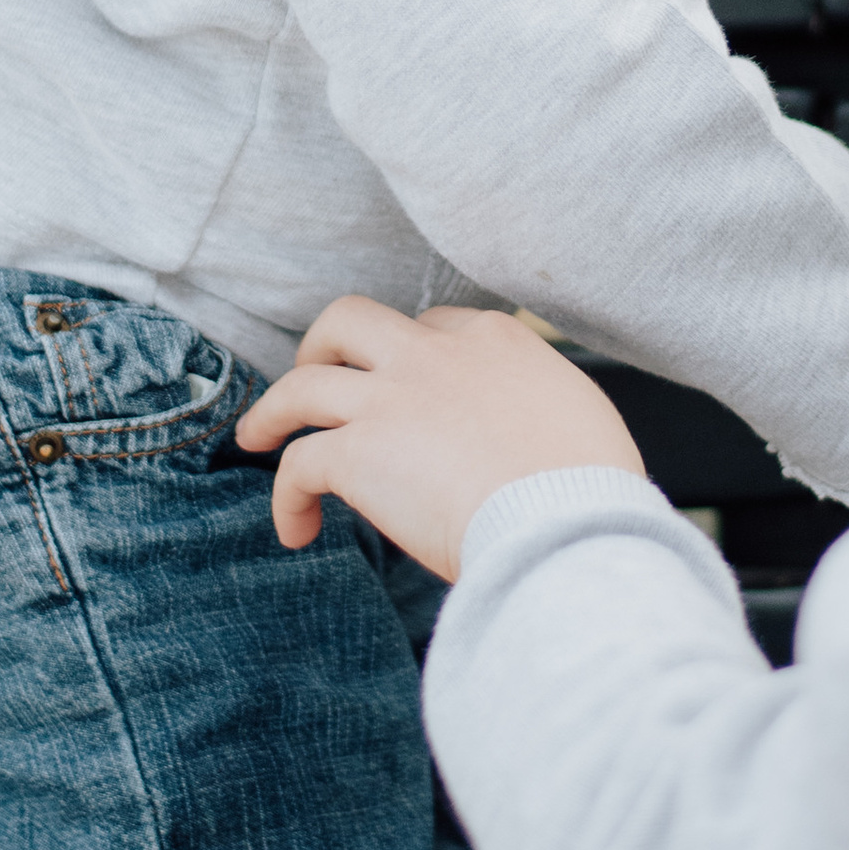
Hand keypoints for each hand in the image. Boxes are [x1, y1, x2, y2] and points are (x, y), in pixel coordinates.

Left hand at [238, 298, 643, 577]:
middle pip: (350, 320)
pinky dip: (286, 497)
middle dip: (321, 345)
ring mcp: (390, 400)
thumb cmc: (591, 491)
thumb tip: (533, 440)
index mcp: (494, 341)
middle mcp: (434, 355)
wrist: (567, 523)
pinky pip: (298, 465)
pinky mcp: (359, 453)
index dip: (409, 354)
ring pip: (302, 382)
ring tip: (257, 438)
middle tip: (313, 376)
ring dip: (272, 410)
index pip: (434, 324)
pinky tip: (295, 529)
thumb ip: (540, 409)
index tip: (404, 389)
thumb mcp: (580, 417)